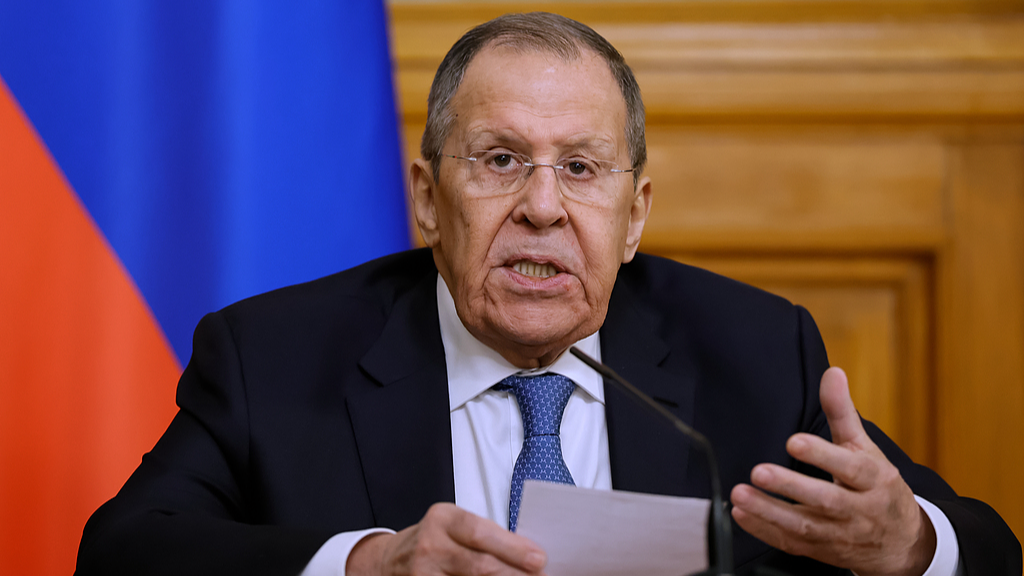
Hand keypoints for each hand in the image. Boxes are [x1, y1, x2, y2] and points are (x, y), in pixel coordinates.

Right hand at [346, 503, 547, 575]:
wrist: (390, 561)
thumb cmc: (434, 540)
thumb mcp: (454, 526)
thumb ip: (487, 536)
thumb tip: (529, 555)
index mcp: (444, 519)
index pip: (481, 533)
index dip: (512, 548)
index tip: (539, 559)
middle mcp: (431, 546)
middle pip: (478, 565)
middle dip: (514, 574)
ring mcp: (424, 574)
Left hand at [730, 367, 936, 575]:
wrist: (902, 543)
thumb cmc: (878, 488)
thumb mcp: (866, 449)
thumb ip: (843, 412)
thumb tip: (832, 373)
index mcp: (874, 480)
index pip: (850, 468)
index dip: (823, 455)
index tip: (794, 442)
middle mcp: (858, 510)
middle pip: (825, 500)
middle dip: (791, 487)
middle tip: (759, 472)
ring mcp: (840, 534)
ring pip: (804, 527)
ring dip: (769, 512)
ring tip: (740, 494)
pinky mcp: (822, 551)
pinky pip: (792, 544)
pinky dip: (765, 531)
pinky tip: (742, 515)